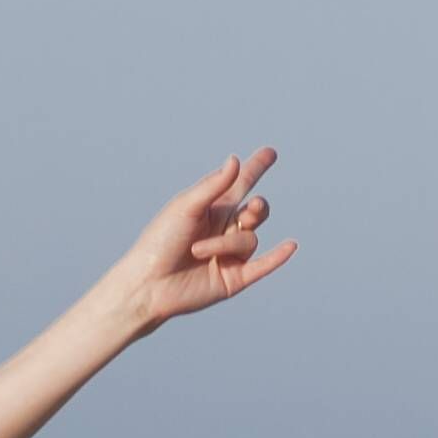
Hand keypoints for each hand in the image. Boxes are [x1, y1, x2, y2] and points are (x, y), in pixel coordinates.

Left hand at [94, 146, 293, 334]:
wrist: (146, 284)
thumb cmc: (158, 243)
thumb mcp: (185, 208)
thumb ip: (213, 186)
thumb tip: (235, 161)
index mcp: (210, 209)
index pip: (240, 184)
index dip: (255, 168)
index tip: (270, 153)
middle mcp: (223, 230)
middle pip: (256, 211)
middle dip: (257, 208)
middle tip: (249, 209)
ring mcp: (229, 255)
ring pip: (249, 240)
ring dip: (225, 243)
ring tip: (197, 250)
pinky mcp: (233, 279)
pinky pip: (262, 266)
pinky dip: (277, 257)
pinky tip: (291, 245)